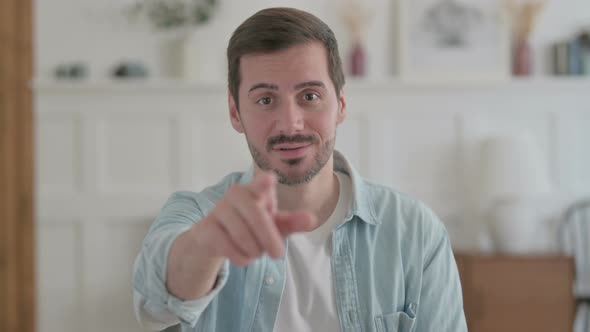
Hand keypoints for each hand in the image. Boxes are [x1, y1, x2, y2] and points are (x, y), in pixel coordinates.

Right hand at [193, 172, 316, 265]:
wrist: (215, 238)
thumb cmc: (251, 227)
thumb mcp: (274, 226)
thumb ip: (292, 222)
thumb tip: (311, 219)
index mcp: (257, 190)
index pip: (260, 183)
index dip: (264, 183)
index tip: (270, 179)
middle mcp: (236, 194)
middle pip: (257, 217)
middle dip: (270, 239)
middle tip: (278, 255)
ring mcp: (219, 209)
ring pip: (243, 236)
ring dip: (254, 251)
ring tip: (255, 251)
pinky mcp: (206, 227)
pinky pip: (228, 247)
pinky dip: (241, 258)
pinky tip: (242, 256)